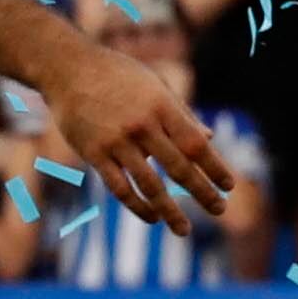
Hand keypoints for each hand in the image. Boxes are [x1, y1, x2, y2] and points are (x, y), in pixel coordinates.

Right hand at [41, 40, 234, 232]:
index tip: (229, 186)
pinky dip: (138, 206)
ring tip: (183, 229)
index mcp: (162, 106)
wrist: (68, 69)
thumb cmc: (117, 74)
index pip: (195, 144)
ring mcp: (117, 141)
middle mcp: (142, 125)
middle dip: (202, 192)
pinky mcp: (94, 154)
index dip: (214, 167)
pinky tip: (152, 218)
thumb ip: (181, 114)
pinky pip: (120, 188)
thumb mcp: (155, 85)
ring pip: (149, 185)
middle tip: (220, 210)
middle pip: (178, 167)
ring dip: (170, 211)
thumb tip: (208, 137)